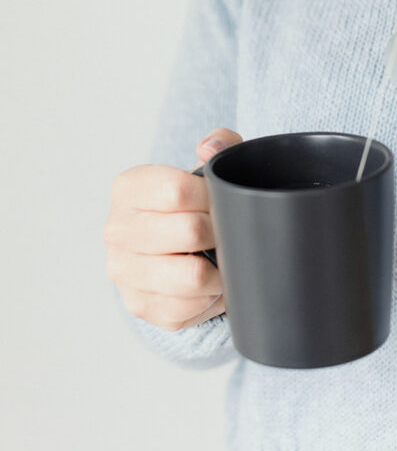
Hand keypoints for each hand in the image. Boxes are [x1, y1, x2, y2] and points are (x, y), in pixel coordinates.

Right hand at [103, 128, 241, 330]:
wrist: (169, 247)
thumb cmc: (190, 202)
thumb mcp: (205, 166)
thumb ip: (218, 144)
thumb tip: (210, 148)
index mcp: (128, 188)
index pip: (178, 190)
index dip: (211, 197)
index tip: (221, 201)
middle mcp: (116, 230)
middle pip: (189, 232)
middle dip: (220, 232)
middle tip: (226, 232)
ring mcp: (123, 272)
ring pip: (192, 276)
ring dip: (219, 270)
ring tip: (221, 258)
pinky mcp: (140, 306)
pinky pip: (190, 307)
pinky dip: (210, 297)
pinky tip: (208, 283)